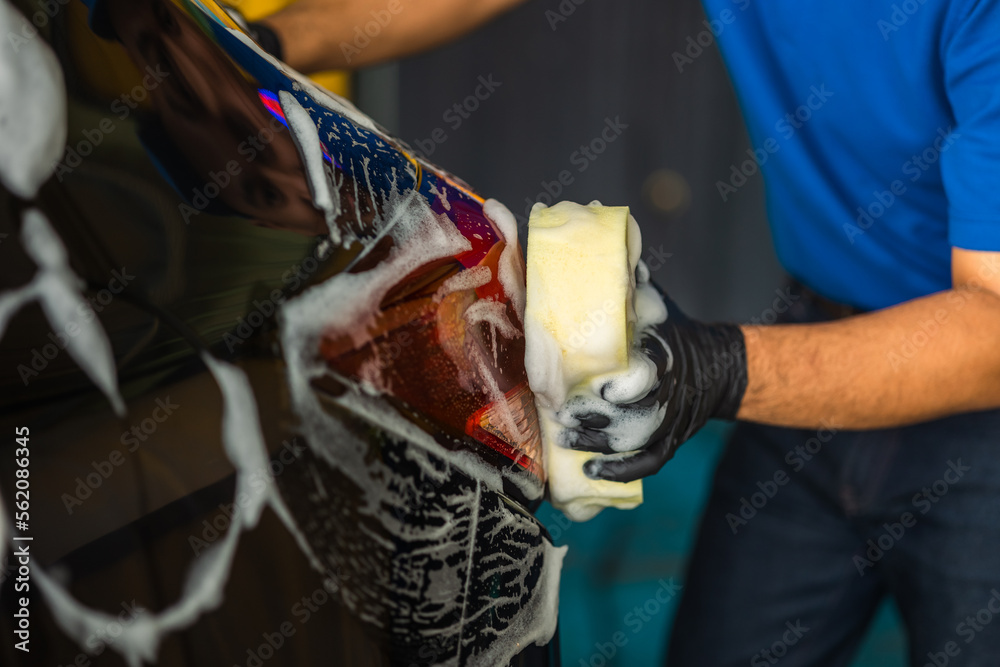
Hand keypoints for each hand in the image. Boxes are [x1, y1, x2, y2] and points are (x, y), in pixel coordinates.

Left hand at [558, 263, 747, 482]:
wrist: (715, 366)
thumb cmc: (671, 332)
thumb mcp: (655, 305)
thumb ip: (631, 280)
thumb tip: (603, 229)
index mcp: (665, 358)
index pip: (649, 377)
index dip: (627, 387)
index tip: (599, 386)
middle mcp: (669, 394)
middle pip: (634, 415)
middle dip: (596, 418)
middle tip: (559, 414)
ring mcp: (670, 422)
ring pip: (635, 442)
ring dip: (598, 444)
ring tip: (563, 438)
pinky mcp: (670, 442)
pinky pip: (647, 464)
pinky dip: (619, 472)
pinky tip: (589, 473)